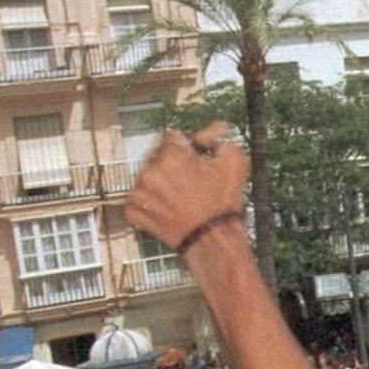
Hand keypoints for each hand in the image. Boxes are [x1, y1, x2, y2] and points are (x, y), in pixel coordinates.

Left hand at [125, 122, 248, 249]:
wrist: (213, 239)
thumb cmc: (223, 203)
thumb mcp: (234, 163)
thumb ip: (219, 137)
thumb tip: (212, 129)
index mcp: (171, 156)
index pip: (171, 136)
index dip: (185, 146)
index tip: (193, 158)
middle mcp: (149, 171)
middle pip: (156, 156)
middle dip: (171, 164)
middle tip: (190, 180)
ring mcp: (139, 192)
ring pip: (147, 176)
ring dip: (160, 181)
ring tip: (180, 196)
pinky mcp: (133, 210)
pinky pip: (138, 198)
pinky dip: (150, 201)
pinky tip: (168, 207)